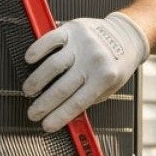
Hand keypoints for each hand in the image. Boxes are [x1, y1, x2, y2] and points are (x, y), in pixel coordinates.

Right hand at [23, 11, 149, 131]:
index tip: (46, 125)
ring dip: (36, 81)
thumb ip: (88, 100)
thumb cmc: (116, 64)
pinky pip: (49, 40)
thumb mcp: (110, 87)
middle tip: (33, 113)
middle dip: (43, 105)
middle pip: (61, 88)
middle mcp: (92, 61)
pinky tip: (30, 60)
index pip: (77, 103)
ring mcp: (82, 44)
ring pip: (52, 66)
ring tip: (29, 91)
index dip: (59, 117)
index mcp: (104, 78)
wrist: (126, 36)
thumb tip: (63, 114)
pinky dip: (36, 51)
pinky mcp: (72, 29)